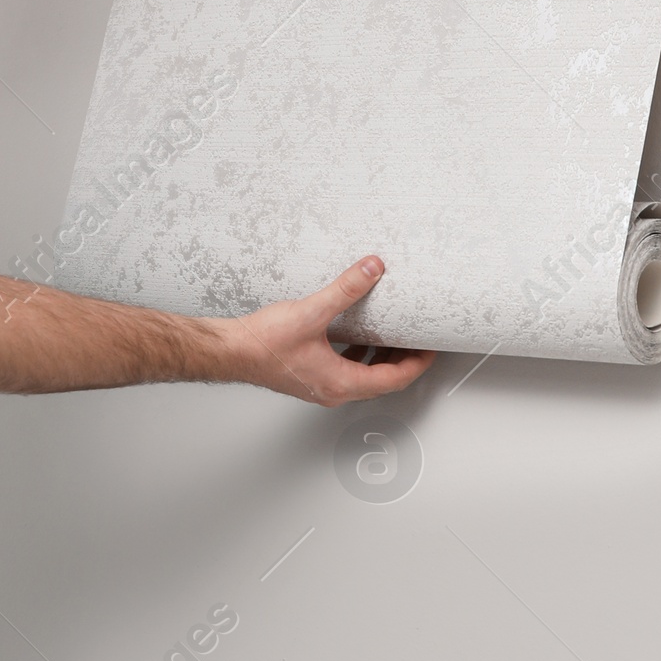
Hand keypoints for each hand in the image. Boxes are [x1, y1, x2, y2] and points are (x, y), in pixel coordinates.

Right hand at [220, 256, 435, 405]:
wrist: (230, 351)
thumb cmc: (263, 345)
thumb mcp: (311, 312)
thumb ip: (345, 289)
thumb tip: (371, 270)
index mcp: (341, 383)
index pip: (394, 379)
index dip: (418, 363)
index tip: (431, 349)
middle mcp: (333, 390)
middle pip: (382, 381)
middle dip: (403, 361)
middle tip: (418, 341)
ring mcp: (320, 385)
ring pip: (363, 378)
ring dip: (380, 360)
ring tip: (392, 337)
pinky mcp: (308, 376)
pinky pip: (344, 370)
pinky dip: (358, 356)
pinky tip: (353, 336)